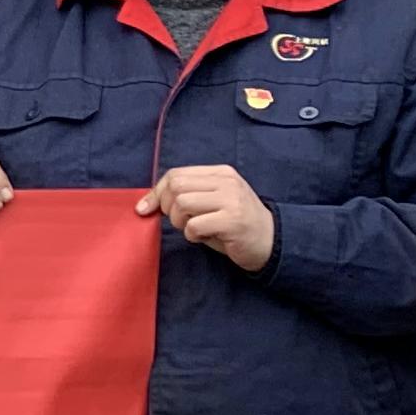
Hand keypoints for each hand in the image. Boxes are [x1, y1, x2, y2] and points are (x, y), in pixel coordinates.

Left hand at [141, 164, 274, 271]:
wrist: (271, 241)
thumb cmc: (233, 224)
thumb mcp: (211, 202)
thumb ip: (187, 195)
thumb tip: (146, 203)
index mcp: (220, 173)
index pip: (176, 174)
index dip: (156, 192)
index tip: (145, 209)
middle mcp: (226, 182)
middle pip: (176, 186)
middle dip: (168, 208)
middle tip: (181, 221)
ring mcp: (231, 199)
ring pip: (182, 203)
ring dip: (181, 222)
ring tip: (196, 229)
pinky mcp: (232, 220)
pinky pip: (194, 225)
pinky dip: (192, 235)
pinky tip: (206, 236)